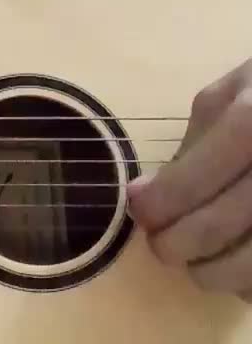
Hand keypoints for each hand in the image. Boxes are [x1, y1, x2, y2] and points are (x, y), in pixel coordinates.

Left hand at [127, 58, 251, 301]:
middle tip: (160, 245)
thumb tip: (146, 192)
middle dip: (174, 246)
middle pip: (216, 228)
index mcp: (251, 122)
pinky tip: (239, 268)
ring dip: (211, 273)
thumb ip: (192, 141)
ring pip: (250, 265)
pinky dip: (250, 282)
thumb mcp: (231, 95)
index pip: (191, 182)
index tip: (138, 210)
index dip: (157, 206)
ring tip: (196, 262)